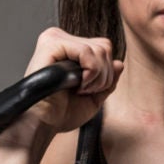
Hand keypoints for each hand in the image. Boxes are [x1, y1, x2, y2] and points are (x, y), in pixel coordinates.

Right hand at [5, 29, 124, 141]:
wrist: (43, 124)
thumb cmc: (61, 113)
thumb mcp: (93, 98)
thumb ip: (108, 80)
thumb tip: (119, 63)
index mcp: (69, 48)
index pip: (103, 47)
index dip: (106, 73)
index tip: (90, 91)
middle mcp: (61, 39)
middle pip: (105, 46)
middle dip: (104, 76)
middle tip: (85, 91)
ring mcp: (55, 39)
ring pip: (99, 49)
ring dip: (97, 77)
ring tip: (80, 90)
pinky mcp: (51, 43)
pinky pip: (87, 52)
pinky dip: (90, 73)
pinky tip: (78, 85)